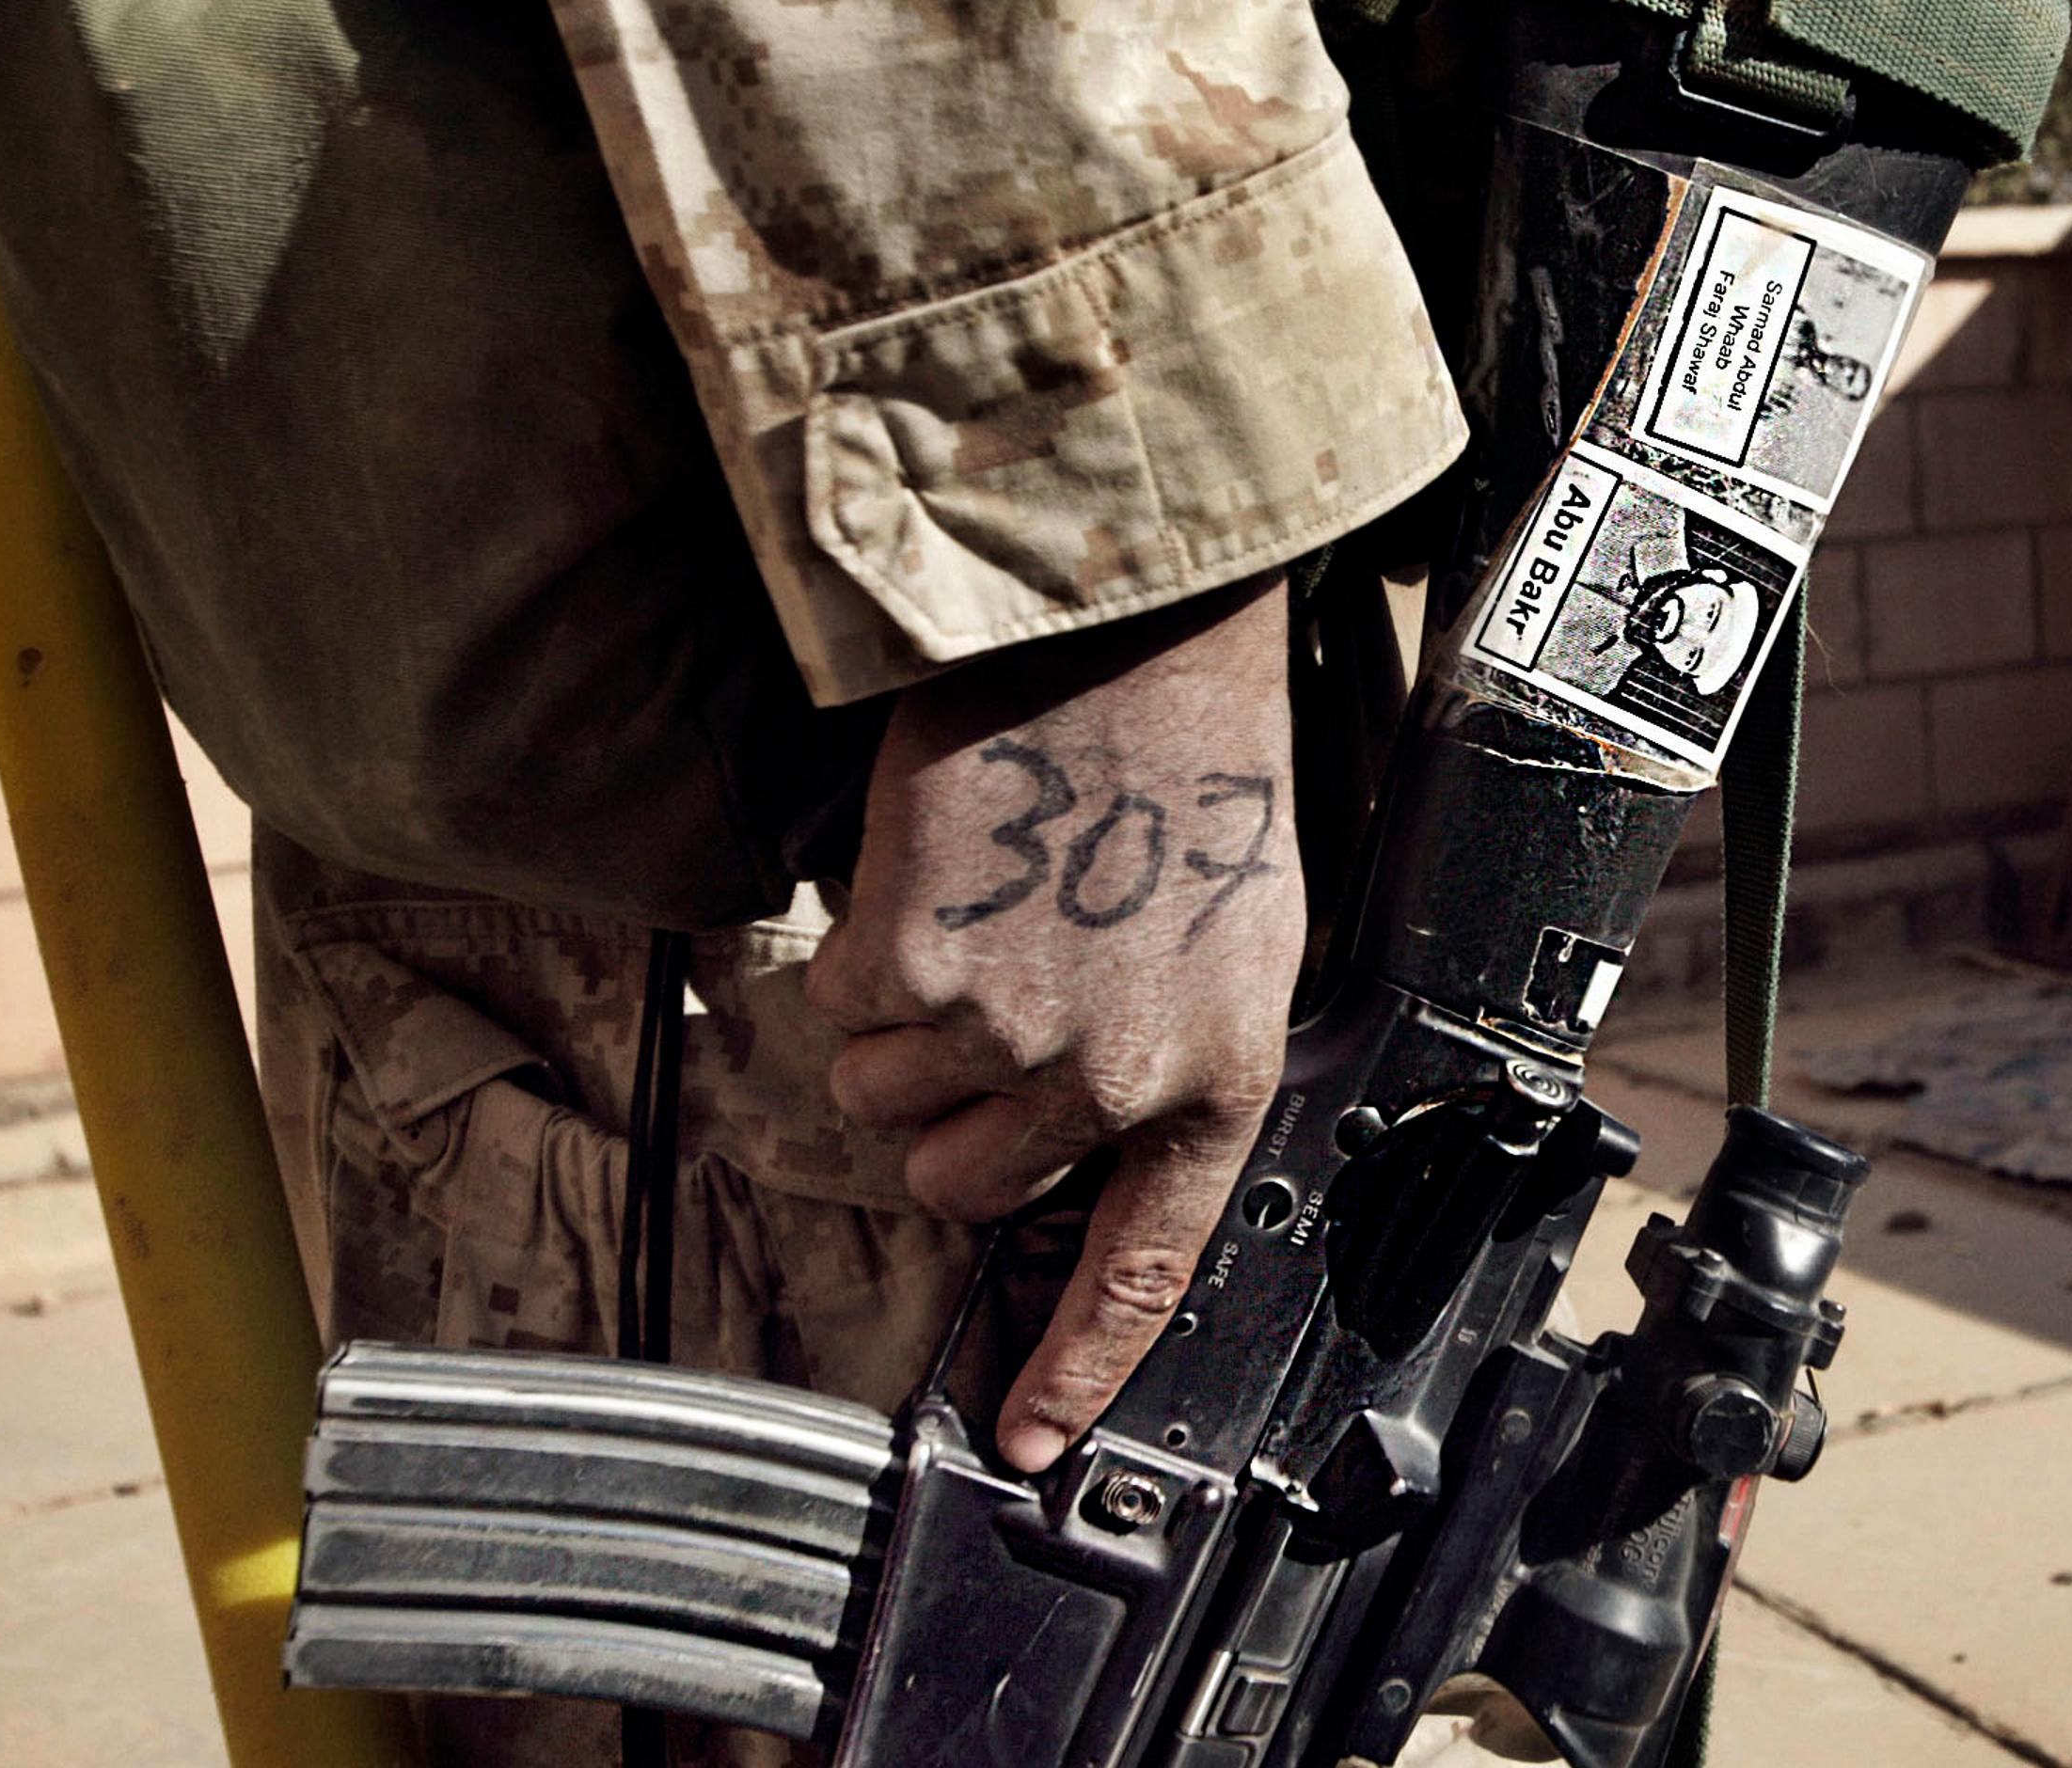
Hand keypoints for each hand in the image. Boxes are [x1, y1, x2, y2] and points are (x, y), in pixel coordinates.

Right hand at [807, 577, 1303, 1470]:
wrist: (1129, 632)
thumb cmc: (1191, 771)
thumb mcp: (1234, 944)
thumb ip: (1167, 1063)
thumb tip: (1088, 1145)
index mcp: (1212, 1080)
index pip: (1139, 1267)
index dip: (1076, 1362)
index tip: (1028, 1439)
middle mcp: (1109, 1079)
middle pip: (962, 1186)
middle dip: (945, 1114)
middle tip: (982, 1006)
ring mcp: (1003, 1030)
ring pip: (881, 1102)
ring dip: (896, 1027)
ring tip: (971, 915)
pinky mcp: (909, 967)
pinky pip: (837, 1009)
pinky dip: (857, 950)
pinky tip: (931, 874)